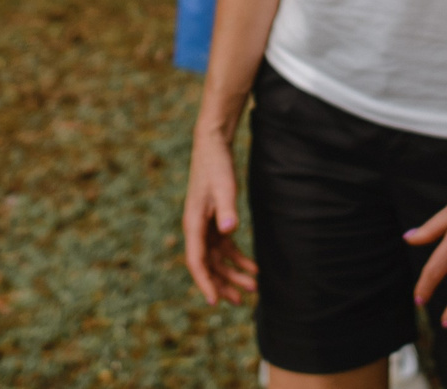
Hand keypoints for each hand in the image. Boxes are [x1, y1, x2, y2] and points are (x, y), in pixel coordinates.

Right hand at [181, 129, 257, 305]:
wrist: (213, 145)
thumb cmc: (216, 165)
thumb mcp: (224, 186)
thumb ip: (227, 209)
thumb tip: (229, 231)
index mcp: (194, 223)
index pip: (196, 260)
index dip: (205, 282)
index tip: (215, 301)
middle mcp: (197, 228)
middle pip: (208, 265)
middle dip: (223, 284)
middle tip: (241, 301)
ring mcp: (206, 225)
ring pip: (218, 259)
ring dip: (233, 273)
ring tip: (253, 287)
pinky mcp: (215, 220)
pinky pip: (225, 247)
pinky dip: (238, 258)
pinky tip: (253, 267)